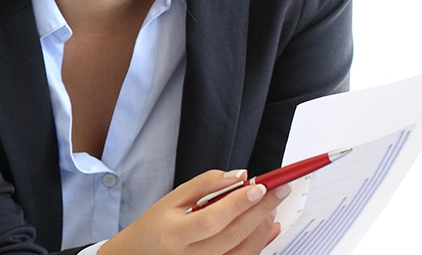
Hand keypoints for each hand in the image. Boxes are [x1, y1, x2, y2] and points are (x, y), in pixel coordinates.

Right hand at [100, 169, 288, 254]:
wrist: (142, 254)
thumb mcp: (173, 198)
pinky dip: (260, 242)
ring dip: (263, 226)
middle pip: (235, 235)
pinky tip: (268, 226)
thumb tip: (239, 176)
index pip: (213, 219)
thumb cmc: (157, 226)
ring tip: (270, 204)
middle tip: (279, 190)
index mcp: (176, 234)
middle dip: (261, 210)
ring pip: (245, 251)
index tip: (260, 186)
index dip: (239, 203)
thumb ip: (206, 184)